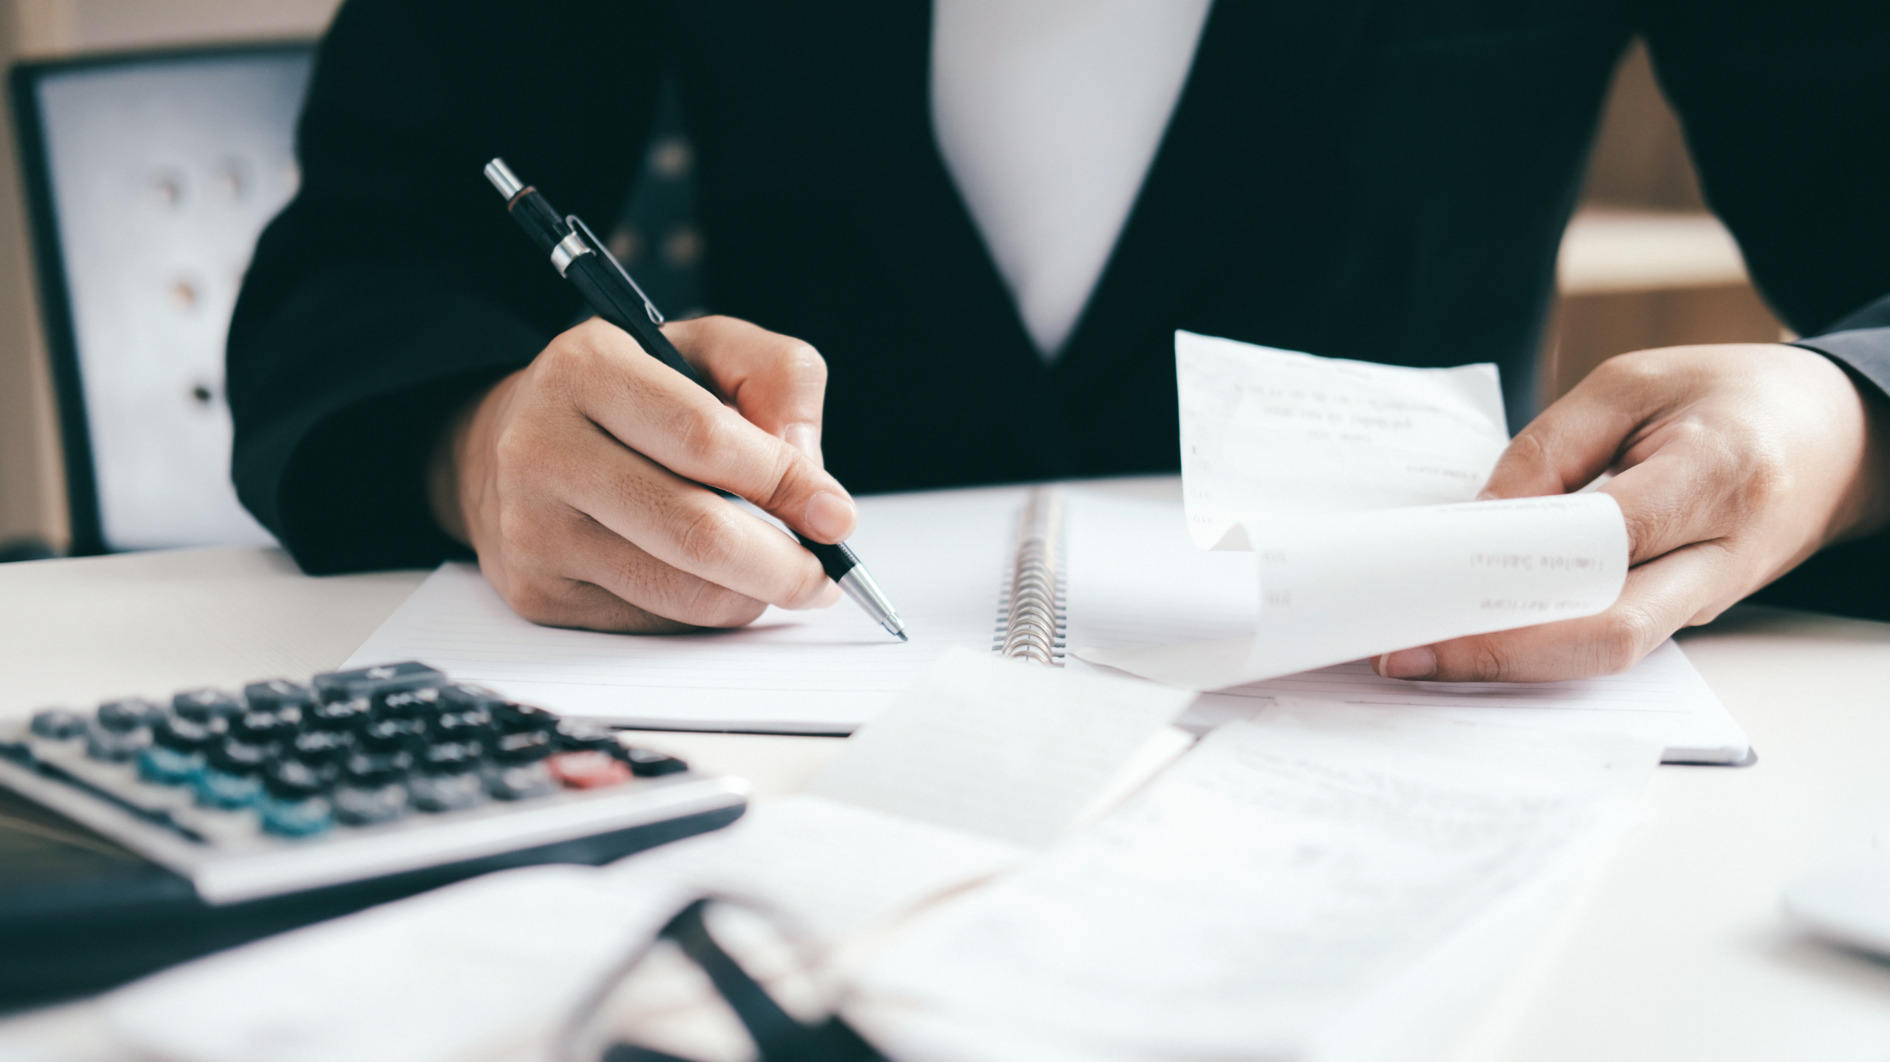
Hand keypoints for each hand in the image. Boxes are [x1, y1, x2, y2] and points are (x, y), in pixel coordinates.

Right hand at [429, 315, 851, 631]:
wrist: (515, 441)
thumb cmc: (632, 392)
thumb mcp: (708, 348)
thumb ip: (779, 378)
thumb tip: (810, 474)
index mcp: (587, 368)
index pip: (704, 438)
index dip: (783, 482)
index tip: (835, 514)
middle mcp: (543, 447)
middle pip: (694, 531)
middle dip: (783, 564)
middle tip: (824, 574)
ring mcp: (533, 527)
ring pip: (680, 590)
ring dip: (751, 594)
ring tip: (777, 573)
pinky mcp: (536, 590)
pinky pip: (652, 620)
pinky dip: (704, 609)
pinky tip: (711, 579)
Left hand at [1373, 343, 1889, 681]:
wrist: (1838, 433)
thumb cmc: (1731, 395)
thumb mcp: (1631, 382)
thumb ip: (1549, 448)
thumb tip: (1477, 521)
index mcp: (1717, 472)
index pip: (1608, 540)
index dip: (1518, 570)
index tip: (1435, 584)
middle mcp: (1723, 553)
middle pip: (1612, 631)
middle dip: (1502, 651)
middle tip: (1408, 652)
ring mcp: (1712, 596)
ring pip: (1611, 652)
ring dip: (1514, 662)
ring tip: (1424, 654)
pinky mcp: (1693, 614)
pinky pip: (1614, 642)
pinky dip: (1543, 647)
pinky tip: (1477, 641)